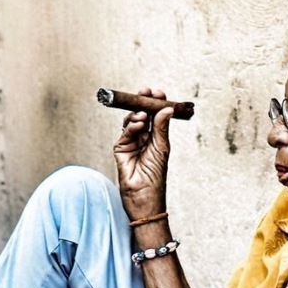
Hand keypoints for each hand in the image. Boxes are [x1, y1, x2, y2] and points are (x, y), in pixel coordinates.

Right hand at [114, 88, 172, 219]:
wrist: (144, 195)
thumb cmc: (156, 175)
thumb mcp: (161, 148)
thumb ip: (161, 128)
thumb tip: (167, 109)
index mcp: (156, 137)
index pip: (155, 115)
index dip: (156, 103)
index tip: (159, 93)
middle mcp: (143, 137)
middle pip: (142, 114)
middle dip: (143, 102)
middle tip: (146, 92)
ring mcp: (131, 142)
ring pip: (132, 121)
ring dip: (137, 115)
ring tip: (143, 115)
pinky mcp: (120, 148)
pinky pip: (125, 133)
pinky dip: (131, 126)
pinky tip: (138, 124)